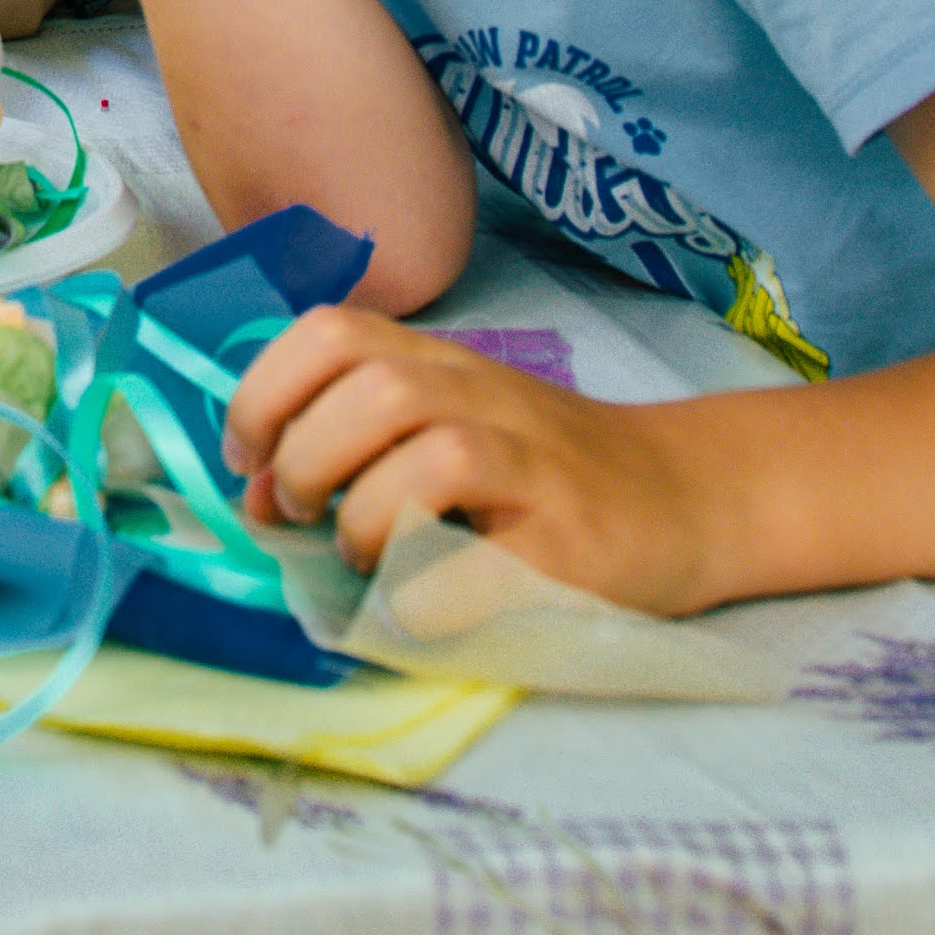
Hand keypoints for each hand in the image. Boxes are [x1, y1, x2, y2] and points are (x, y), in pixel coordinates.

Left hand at [225, 305, 719, 609]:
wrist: (685, 497)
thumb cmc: (544, 472)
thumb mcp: (452, 424)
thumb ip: (359, 442)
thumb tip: (255, 494)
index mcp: (441, 365)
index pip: (332, 331)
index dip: (266, 390)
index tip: (249, 457)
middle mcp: (486, 398)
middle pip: (372, 387)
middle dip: (305, 456)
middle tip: (301, 513)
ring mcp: (534, 467)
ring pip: (430, 450)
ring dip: (363, 513)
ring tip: (359, 552)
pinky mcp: (570, 545)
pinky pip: (477, 562)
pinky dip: (422, 591)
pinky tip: (416, 603)